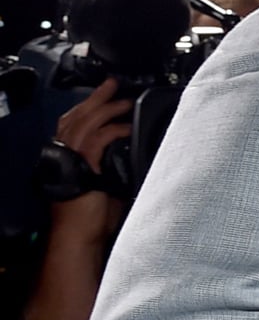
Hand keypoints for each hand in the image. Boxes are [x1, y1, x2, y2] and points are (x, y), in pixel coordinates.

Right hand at [48, 80, 130, 243]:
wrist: (80, 236)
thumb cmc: (91, 217)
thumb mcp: (105, 184)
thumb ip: (113, 164)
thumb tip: (133, 152)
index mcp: (67, 155)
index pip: (74, 121)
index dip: (89, 105)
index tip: (106, 94)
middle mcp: (65, 152)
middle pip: (78, 116)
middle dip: (97, 98)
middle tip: (113, 83)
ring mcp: (71, 158)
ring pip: (86, 122)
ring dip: (107, 108)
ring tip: (123, 99)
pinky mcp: (83, 166)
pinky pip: (98, 140)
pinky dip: (113, 130)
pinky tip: (127, 126)